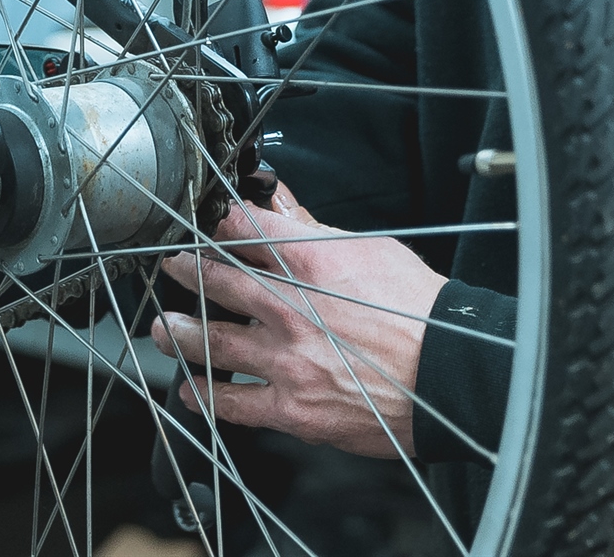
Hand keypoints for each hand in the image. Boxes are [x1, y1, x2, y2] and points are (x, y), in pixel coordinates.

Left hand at [149, 181, 445, 459]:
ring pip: (209, 342)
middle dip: (183, 269)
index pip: (238, 227)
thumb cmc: (418, 310)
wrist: (448, 373)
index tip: (198, 221)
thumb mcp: (370, 249)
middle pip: (212, 279)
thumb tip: (280, 205)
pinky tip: (191, 390)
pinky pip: (231, 403)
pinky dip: (203, 396)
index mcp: (307, 260)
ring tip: (165, 327)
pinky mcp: (290, 407)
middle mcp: (287, 307)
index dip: (212, 221)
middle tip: (171, 267)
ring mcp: (284, 359)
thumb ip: (314, 229)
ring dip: (178, 332)